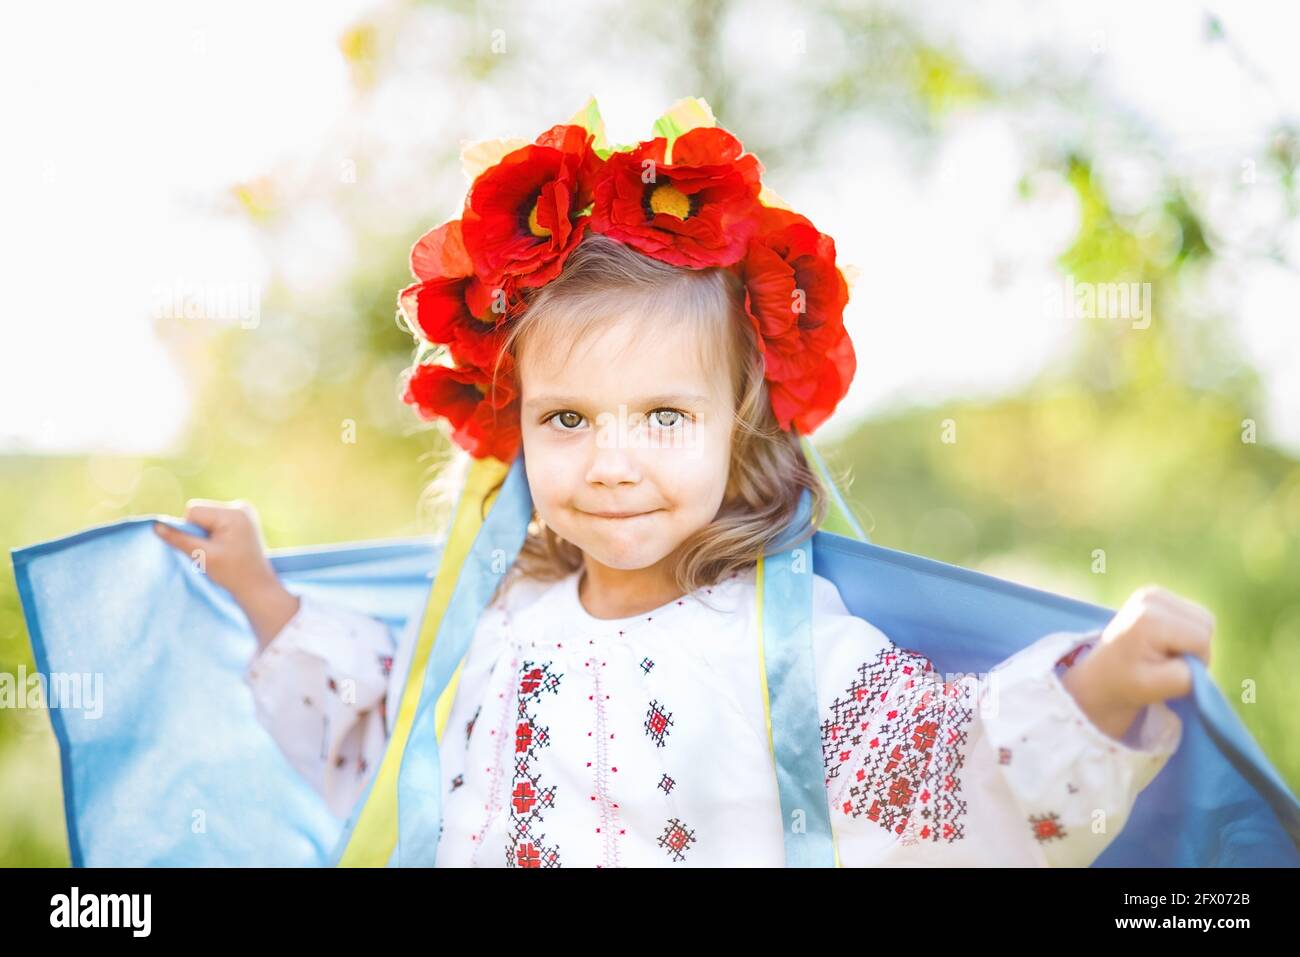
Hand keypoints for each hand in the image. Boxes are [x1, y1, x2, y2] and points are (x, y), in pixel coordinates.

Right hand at [154, 500, 299, 648]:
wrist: (257, 587)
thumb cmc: (232, 573)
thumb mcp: (202, 556)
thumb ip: (178, 539)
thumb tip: (155, 525)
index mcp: (233, 512)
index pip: (193, 510)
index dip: (190, 530)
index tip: (206, 548)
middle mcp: (240, 506)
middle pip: (200, 512)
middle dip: (199, 532)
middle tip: (215, 551)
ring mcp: (244, 512)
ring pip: (206, 517)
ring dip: (206, 534)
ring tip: (222, 551)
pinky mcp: (243, 520)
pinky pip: (216, 521)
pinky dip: (214, 534)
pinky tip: (227, 547)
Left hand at [1060, 585, 1213, 742]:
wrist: (1100, 676)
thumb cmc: (1125, 684)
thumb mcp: (1155, 688)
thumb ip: (1186, 677)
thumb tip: (1201, 663)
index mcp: (1150, 618)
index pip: (1201, 640)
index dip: (1195, 662)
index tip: (1166, 671)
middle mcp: (1152, 597)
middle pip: (1206, 623)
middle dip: (1195, 649)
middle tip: (1165, 662)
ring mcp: (1154, 593)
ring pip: (1204, 619)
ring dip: (1192, 641)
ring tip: (1162, 652)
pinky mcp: (1158, 596)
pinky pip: (1194, 615)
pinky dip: (1186, 633)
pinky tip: (1162, 642)